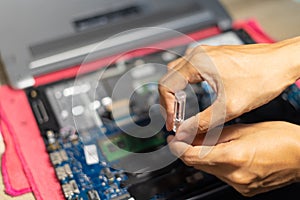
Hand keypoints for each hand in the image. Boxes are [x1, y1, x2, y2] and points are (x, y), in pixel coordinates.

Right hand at [159, 42, 298, 133]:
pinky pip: (188, 70)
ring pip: (177, 73)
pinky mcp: (211, 57)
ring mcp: (204, 54)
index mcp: (197, 62)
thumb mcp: (229, 106)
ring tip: (182, 110)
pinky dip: (185, 85)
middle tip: (175, 119)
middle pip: (168, 78)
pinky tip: (193, 97)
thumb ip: (203, 122)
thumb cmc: (262, 76)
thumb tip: (185, 132)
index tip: (173, 122)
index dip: (166, 108)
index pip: (166, 86)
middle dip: (168, 101)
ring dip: (176, 93)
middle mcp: (198, 54)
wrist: (283, 62)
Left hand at [167, 121, 299, 195]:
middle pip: (199, 164)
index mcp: (233, 157)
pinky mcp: (245, 188)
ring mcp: (240, 184)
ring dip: (202, 157)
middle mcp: (235, 175)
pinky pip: (223, 175)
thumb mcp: (243, 129)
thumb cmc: (280, 138)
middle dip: (189, 150)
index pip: (192, 156)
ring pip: (210, 170)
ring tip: (204, 141)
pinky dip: (217, 164)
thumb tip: (194, 135)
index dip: (177, 148)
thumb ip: (214, 134)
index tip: (172, 140)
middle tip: (185, 137)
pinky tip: (221, 152)